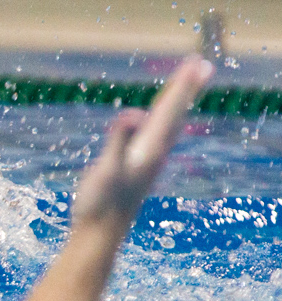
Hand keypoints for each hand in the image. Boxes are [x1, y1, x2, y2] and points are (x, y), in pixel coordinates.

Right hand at [70, 55, 211, 228]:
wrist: (98, 237)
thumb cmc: (99, 205)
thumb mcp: (105, 170)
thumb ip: (118, 142)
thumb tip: (133, 115)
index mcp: (149, 150)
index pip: (169, 111)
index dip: (182, 86)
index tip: (196, 63)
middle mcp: (154, 154)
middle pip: (175, 115)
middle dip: (187, 89)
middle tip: (202, 65)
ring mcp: (147, 163)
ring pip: (170, 127)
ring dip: (179, 104)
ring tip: (187, 88)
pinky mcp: (139, 169)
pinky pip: (158, 136)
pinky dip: (164, 122)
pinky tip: (159, 123)